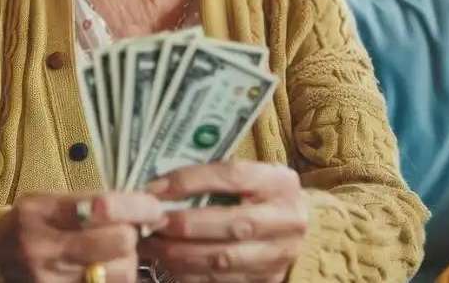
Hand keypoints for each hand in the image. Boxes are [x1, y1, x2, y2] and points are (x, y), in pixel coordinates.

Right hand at [0, 191, 167, 281]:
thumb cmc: (31, 223)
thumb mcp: (48, 201)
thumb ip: (90, 201)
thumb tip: (144, 207)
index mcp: (40, 212)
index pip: (102, 207)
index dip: (137, 207)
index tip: (154, 208)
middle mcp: (42, 248)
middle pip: (118, 242)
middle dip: (132, 236)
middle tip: (128, 233)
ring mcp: (49, 279)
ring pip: (120, 273)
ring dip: (128, 262)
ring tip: (115, 255)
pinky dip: (115, 279)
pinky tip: (107, 271)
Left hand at [140, 161, 308, 282]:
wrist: (298, 226)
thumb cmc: (260, 195)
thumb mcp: (249, 176)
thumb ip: (212, 177)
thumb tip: (158, 186)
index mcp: (279, 182)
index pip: (232, 176)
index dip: (190, 182)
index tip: (155, 189)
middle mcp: (286, 218)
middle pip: (232, 224)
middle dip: (184, 225)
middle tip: (150, 223)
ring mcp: (280, 253)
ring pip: (225, 258)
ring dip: (181, 254)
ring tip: (152, 246)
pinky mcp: (268, 278)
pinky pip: (223, 280)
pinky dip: (191, 274)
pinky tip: (169, 264)